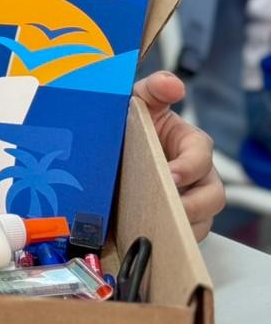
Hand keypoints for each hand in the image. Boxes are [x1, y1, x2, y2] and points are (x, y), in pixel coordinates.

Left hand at [133, 71, 224, 240]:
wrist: (110, 150)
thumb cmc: (132, 124)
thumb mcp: (139, 100)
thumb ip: (154, 88)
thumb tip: (171, 85)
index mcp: (191, 145)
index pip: (201, 157)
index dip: (188, 168)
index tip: (168, 175)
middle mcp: (197, 176)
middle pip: (212, 197)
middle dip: (191, 204)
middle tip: (164, 206)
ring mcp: (188, 200)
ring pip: (201, 222)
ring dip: (180, 226)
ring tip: (156, 227)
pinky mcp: (172, 220)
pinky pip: (181, 236)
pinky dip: (168, 239)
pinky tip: (147, 237)